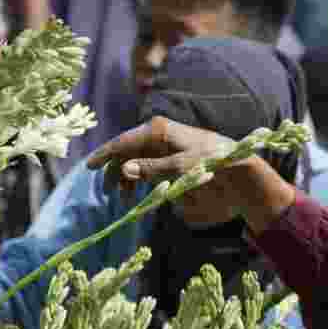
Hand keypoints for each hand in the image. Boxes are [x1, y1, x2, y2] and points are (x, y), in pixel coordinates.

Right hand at [87, 116, 296, 233]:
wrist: (238, 169)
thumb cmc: (210, 164)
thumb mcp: (179, 167)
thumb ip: (151, 169)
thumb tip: (125, 170)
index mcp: (158, 130)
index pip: (122, 141)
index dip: (105, 155)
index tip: (88, 168)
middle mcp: (159, 135)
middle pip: (127, 150)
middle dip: (116, 169)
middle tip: (109, 192)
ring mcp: (166, 146)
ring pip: (137, 160)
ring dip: (129, 177)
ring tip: (126, 198)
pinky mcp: (174, 158)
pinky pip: (149, 166)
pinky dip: (142, 178)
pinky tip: (141, 193)